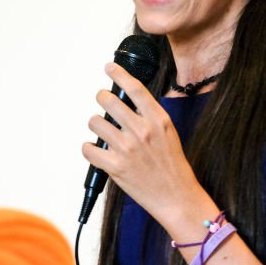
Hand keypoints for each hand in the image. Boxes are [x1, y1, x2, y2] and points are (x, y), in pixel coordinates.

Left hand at [82, 63, 203, 223]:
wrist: (177, 197)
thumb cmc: (173, 167)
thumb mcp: (169, 134)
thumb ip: (150, 118)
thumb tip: (128, 104)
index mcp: (158, 119)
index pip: (134, 88)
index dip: (118, 73)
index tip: (109, 67)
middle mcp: (142, 130)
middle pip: (108, 100)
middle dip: (102, 99)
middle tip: (103, 103)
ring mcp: (127, 148)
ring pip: (95, 122)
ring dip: (96, 125)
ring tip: (104, 133)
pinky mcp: (115, 166)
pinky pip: (88, 148)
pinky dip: (90, 149)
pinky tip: (98, 152)